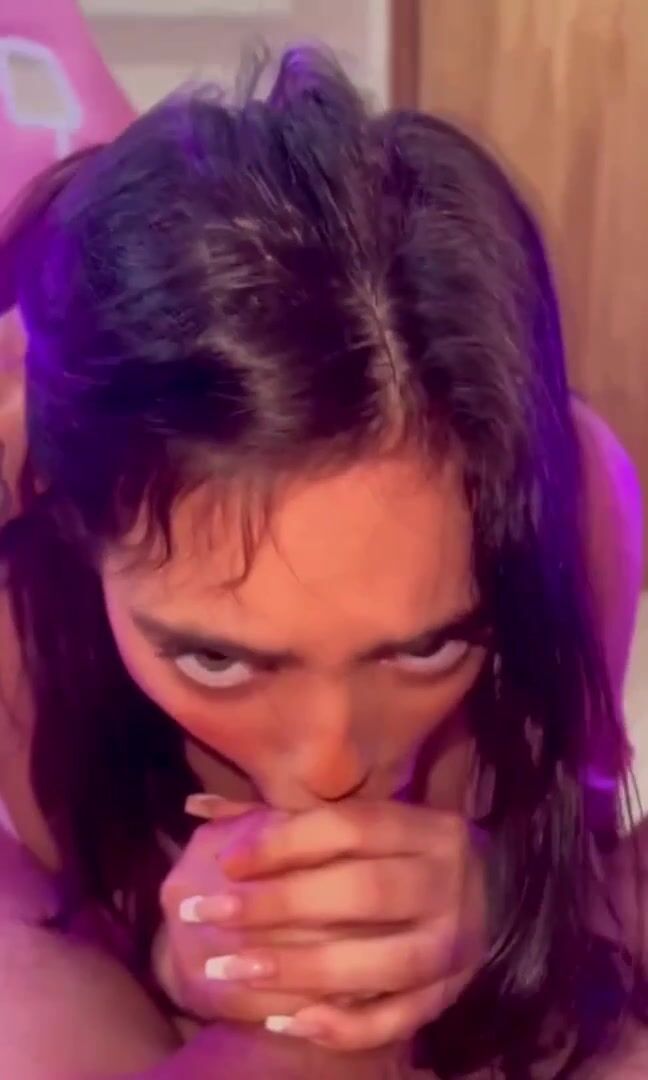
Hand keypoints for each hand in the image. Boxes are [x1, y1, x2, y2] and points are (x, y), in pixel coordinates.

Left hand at [160, 797, 485, 1051]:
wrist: (498, 896)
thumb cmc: (404, 852)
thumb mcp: (363, 824)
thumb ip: (283, 818)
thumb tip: (196, 804)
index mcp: (426, 827)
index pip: (351, 826)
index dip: (286, 841)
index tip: (227, 862)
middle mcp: (447, 882)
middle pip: (363, 892)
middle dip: (280, 905)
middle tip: (210, 915)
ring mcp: (453, 945)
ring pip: (379, 962)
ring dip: (300, 968)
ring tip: (230, 970)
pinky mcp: (450, 996)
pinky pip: (396, 1019)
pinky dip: (342, 1026)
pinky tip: (286, 1020)